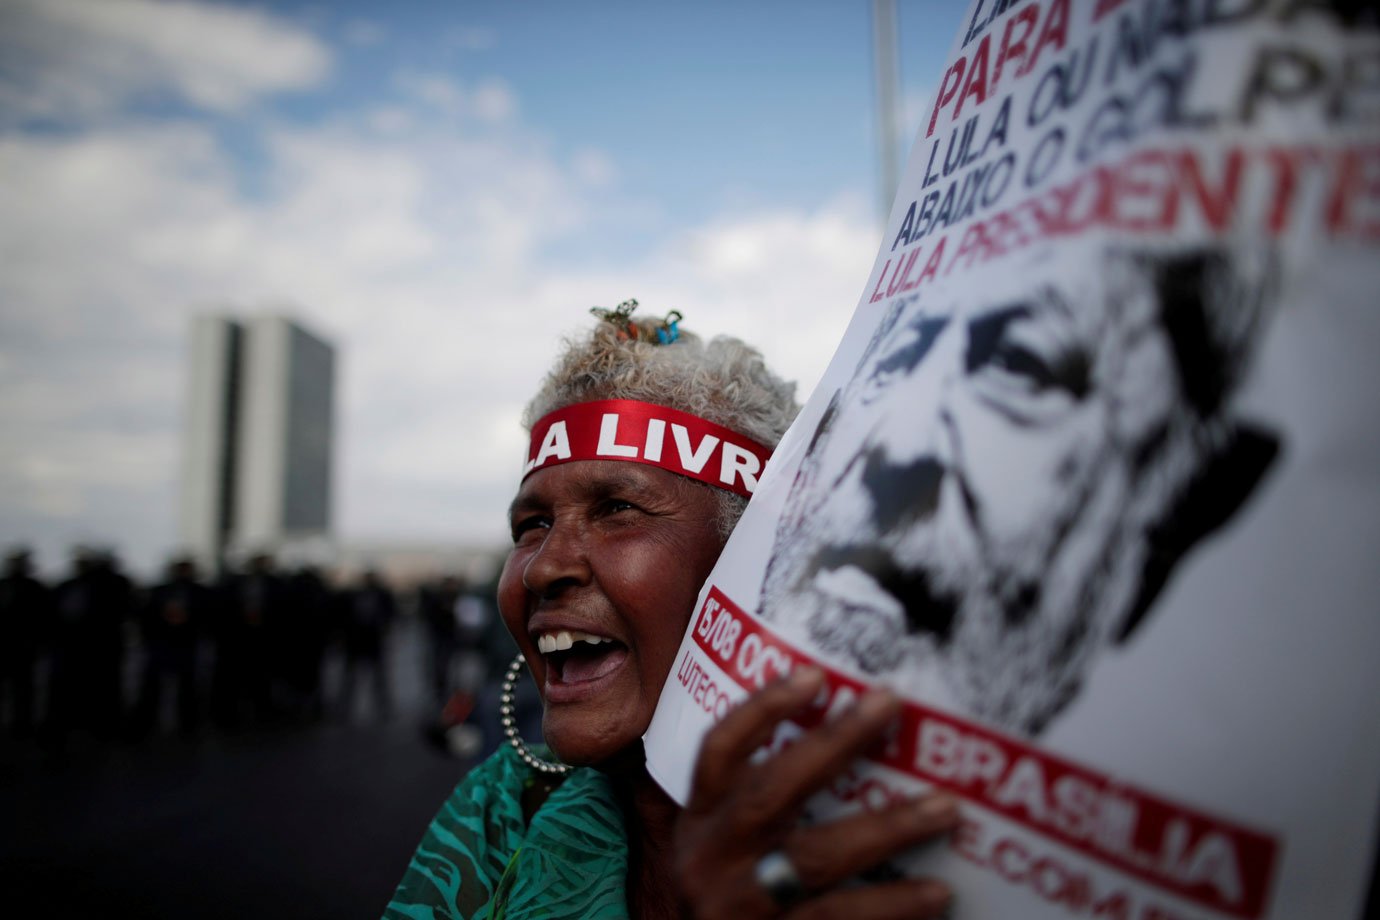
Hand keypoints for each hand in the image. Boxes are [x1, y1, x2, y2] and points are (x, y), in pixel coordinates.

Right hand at [674, 667, 959, 918]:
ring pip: (817, 861)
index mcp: (701, 821)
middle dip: (834, 744)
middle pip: (772, 793)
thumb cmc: (726, 896)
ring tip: (945, 809)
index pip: (719, 752)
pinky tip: (937, 893)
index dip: (761, 710)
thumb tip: (819, 722)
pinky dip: (892, 908)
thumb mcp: (715, 845)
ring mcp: (745, 908)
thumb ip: (748, 795)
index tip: (813, 675)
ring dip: (886, 830)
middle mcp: (715, 859)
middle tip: (889, 705)